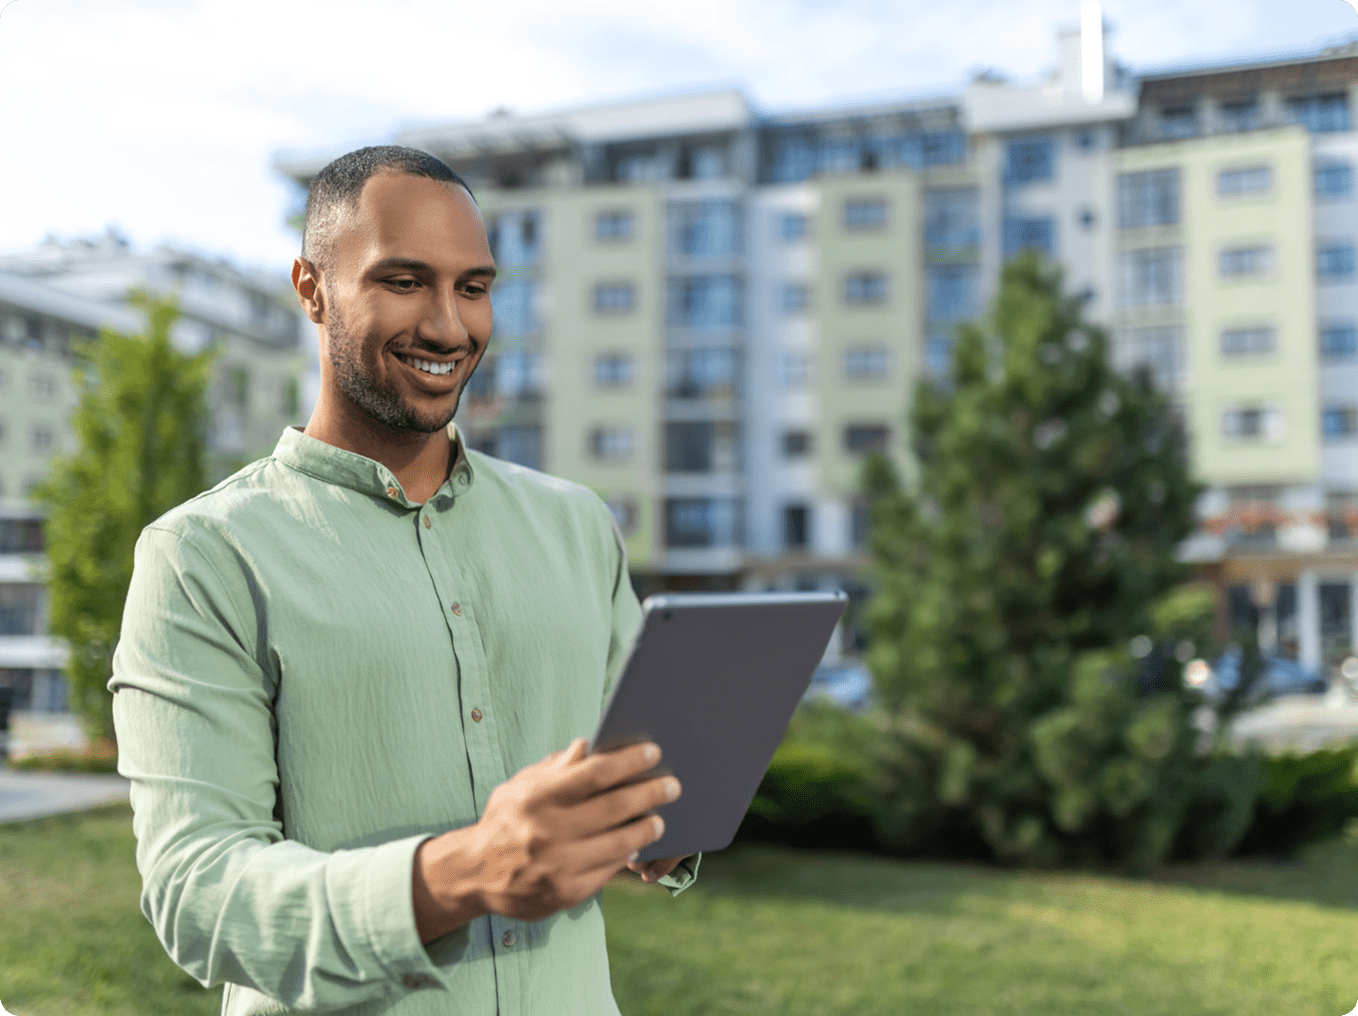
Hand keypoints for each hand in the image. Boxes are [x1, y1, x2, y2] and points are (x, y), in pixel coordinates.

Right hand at [460, 737, 680, 922]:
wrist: (475, 874)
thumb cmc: (506, 820)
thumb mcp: (520, 786)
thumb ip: (555, 768)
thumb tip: (588, 746)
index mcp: (537, 798)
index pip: (594, 773)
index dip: (628, 761)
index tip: (653, 752)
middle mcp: (548, 832)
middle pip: (614, 808)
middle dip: (650, 793)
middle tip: (673, 785)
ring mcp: (558, 865)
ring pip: (619, 844)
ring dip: (646, 829)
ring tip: (659, 819)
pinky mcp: (565, 893)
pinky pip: (608, 872)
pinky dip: (625, 857)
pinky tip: (636, 846)